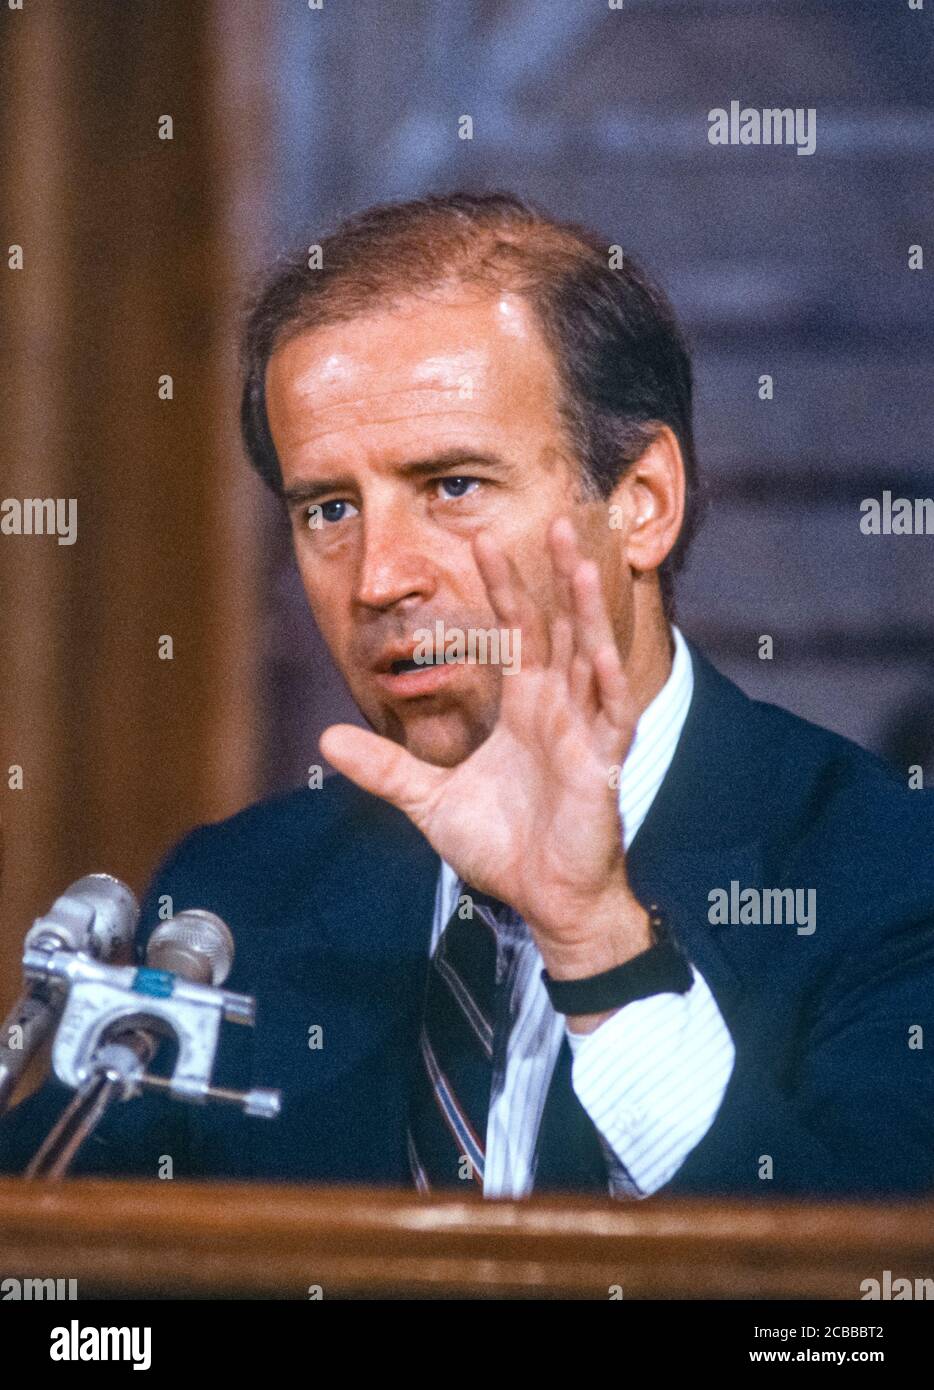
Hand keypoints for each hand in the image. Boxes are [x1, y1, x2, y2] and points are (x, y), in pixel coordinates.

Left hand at [320, 517, 652, 990]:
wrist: (543, 900)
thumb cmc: (502, 847)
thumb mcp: (429, 801)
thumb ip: (384, 768)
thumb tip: (326, 738)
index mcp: (524, 711)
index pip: (514, 635)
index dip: (502, 588)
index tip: (482, 539)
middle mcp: (557, 711)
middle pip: (557, 630)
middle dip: (555, 577)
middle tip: (554, 520)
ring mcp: (584, 735)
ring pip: (589, 660)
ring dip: (586, 614)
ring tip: (583, 565)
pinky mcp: (603, 767)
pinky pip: (611, 717)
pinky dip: (607, 683)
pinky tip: (598, 650)